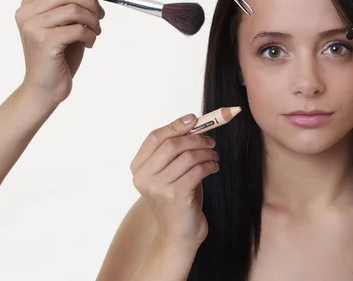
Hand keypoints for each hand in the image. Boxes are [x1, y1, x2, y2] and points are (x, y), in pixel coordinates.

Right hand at [15, 0, 103, 105]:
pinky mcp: (44, 42)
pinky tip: (90, 43)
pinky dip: (90, 35)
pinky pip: (77, 29)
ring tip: (95, 32)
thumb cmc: (59, 55)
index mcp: (29, 5)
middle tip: (100, 16)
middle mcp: (26, 14)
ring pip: (74, 9)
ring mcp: (33, 27)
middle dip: (91, 2)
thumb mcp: (64, 25)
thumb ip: (71, 5)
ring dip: (93, 20)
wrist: (46, 86)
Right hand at [130, 114, 219, 246]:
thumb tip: (194, 121)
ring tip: (214, 156)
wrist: (179, 233)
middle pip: (172, 144)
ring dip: (206, 153)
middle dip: (196, 139)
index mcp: (138, 168)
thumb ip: (176, 149)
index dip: (176, 125)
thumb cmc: (177, 198)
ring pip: (187, 157)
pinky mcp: (174, 196)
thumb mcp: (172, 171)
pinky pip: (197, 170)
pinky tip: (214, 168)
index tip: (195, 119)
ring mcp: (157, 188)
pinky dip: (210, 166)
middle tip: (211, 142)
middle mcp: (143, 177)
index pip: (155, 137)